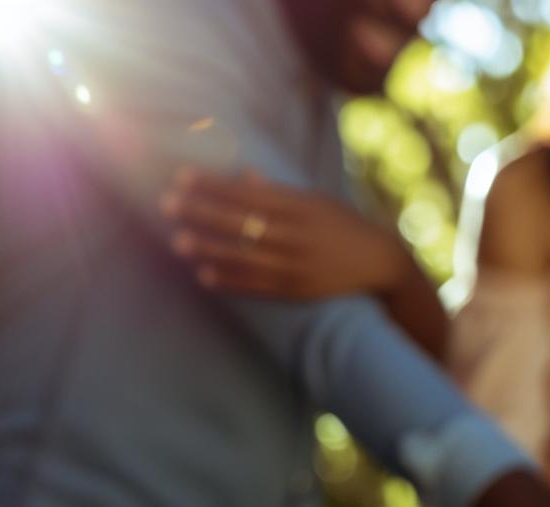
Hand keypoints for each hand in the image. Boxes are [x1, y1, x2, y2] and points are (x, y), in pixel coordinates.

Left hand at [158, 167, 408, 299]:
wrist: (380, 263)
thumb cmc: (344, 226)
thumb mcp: (315, 201)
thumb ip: (278, 192)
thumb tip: (242, 175)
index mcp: (299, 205)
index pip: (247, 192)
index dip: (213, 185)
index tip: (183, 177)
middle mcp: (296, 233)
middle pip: (241, 220)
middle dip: (202, 211)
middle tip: (169, 204)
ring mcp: (296, 262)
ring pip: (244, 254)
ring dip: (209, 247)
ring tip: (178, 241)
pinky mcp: (297, 289)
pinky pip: (256, 284)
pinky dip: (230, 280)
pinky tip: (204, 275)